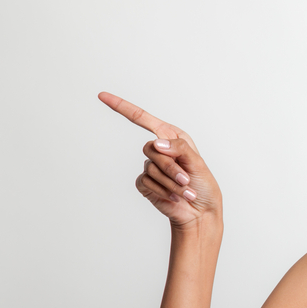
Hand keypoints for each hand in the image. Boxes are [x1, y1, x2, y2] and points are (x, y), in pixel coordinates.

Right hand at [99, 92, 221, 228]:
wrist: (200, 211)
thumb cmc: (203, 185)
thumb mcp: (197, 163)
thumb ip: (179, 149)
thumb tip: (156, 143)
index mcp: (172, 137)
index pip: (143, 119)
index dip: (122, 107)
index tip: (102, 96)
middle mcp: (160, 149)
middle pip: (151, 149)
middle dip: (171, 168)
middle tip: (187, 180)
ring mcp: (151, 166)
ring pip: (151, 168)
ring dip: (171, 183)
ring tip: (186, 192)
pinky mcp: (145, 183)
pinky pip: (147, 182)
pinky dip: (163, 190)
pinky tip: (174, 197)